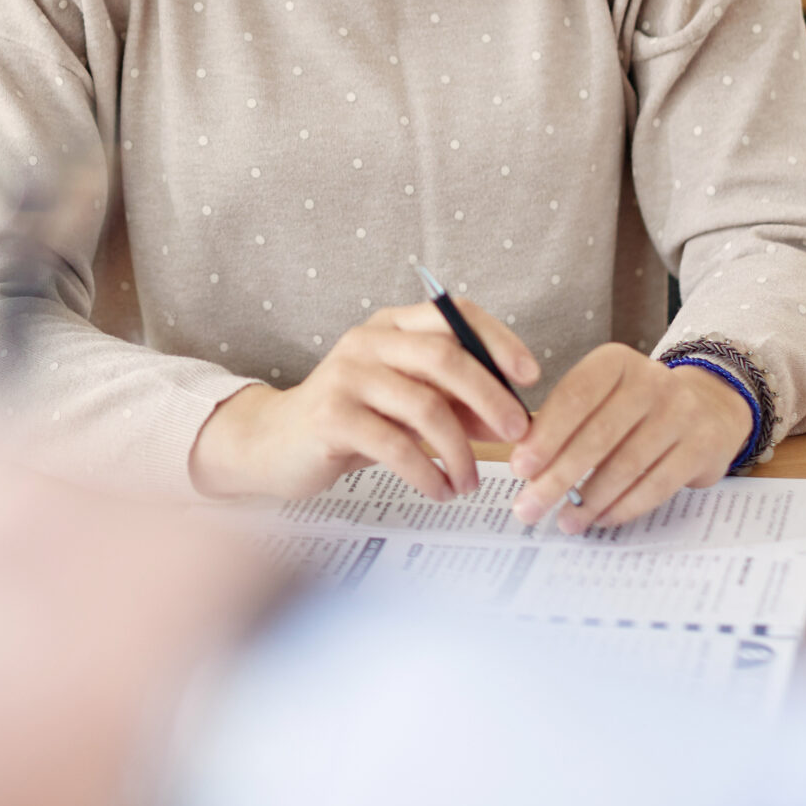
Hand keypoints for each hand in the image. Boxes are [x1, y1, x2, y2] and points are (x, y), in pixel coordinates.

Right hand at [189, 299, 538, 502]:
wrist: (275, 445)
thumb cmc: (351, 421)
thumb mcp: (406, 404)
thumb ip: (454, 402)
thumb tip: (514, 416)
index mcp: (391, 326)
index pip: (454, 314)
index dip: (498, 341)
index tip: (530, 376)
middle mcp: (367, 341)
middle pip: (445, 358)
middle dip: (491, 398)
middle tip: (518, 435)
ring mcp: (346, 376)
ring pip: (425, 406)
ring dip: (460, 451)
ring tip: (469, 483)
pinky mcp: (332, 417)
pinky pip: (396, 446)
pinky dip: (428, 473)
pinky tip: (439, 491)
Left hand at [508, 345, 753, 530]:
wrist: (708, 409)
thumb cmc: (635, 409)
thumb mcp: (601, 399)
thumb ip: (566, 423)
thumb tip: (527, 467)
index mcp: (615, 361)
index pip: (575, 396)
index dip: (546, 435)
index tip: (520, 468)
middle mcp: (651, 380)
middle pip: (598, 435)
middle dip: (559, 477)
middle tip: (530, 508)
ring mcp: (682, 412)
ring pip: (627, 465)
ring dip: (590, 500)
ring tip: (565, 522)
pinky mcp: (703, 446)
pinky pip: (657, 484)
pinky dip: (625, 507)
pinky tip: (601, 519)